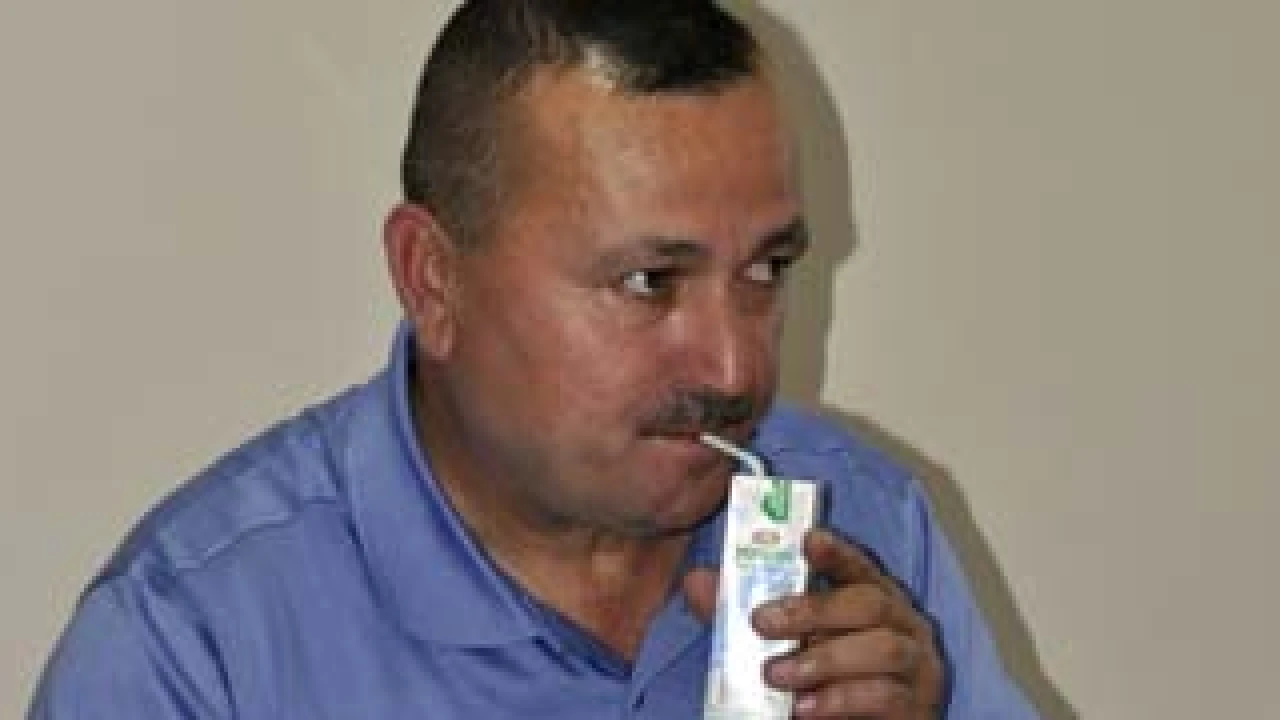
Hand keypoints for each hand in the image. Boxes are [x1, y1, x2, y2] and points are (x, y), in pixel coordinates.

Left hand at [683, 529, 944, 717]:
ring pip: (883, 649)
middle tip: (761, 622)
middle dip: (813, 609)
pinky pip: (886, 697)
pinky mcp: (918, 708)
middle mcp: (903, 624)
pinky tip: (805, 709)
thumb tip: (697, 582)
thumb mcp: (779, 647)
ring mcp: (919, 666)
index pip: (859, 566)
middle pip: (869, 602)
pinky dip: (842, 699)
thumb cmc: (822, 686)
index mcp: (874, 599)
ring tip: (774, 675)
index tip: (808, 539)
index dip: (836, 552)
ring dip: (824, 659)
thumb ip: (741, 617)